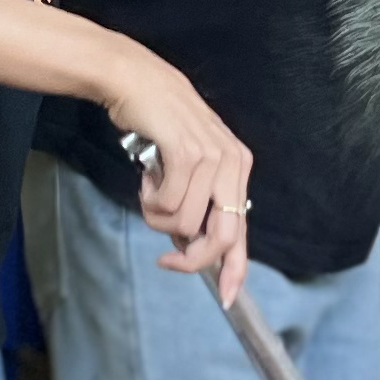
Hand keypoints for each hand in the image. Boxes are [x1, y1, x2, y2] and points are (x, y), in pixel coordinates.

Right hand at [104, 47, 253, 311]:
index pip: (242, 231)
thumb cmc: (157, 126)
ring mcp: (212, 158)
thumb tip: (189, 247)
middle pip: (222, 237)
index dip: (235, 268)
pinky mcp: (187, 153)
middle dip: (192, 258)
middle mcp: (232, 164)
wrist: (136, 81)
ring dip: (156, 216)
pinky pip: (166, 203)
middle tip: (166, 259)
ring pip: (183, 223)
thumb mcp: (186, 166)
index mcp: (237, 169)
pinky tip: (146, 175)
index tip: (225, 297)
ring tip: (150, 188)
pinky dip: (149, 198)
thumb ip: (195, 205)